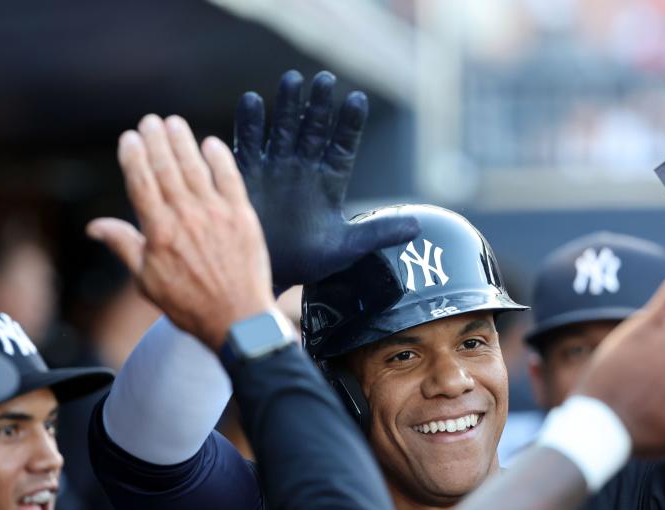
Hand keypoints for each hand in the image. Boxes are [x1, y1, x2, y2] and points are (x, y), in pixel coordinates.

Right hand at [87, 114, 274, 349]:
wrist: (237, 319)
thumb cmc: (190, 305)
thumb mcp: (147, 281)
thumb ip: (124, 246)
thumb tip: (94, 226)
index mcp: (159, 232)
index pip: (141, 182)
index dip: (134, 156)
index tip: (130, 137)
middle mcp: (186, 217)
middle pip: (167, 168)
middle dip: (156, 140)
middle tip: (151, 121)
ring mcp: (216, 214)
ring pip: (196, 168)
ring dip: (183, 141)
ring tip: (174, 123)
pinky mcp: (243, 217)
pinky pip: (230, 178)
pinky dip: (220, 158)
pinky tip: (211, 143)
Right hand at [233, 70, 418, 291]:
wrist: (266, 274)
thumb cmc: (307, 262)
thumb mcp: (346, 248)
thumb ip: (378, 233)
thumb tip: (418, 227)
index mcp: (330, 181)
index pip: (343, 145)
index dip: (349, 123)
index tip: (356, 99)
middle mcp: (303, 167)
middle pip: (313, 128)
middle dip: (319, 105)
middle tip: (324, 80)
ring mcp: (274, 166)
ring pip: (282, 127)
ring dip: (287, 105)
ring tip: (292, 80)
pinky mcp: (246, 173)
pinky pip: (248, 143)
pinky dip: (249, 123)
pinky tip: (253, 101)